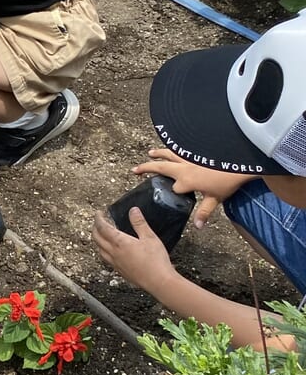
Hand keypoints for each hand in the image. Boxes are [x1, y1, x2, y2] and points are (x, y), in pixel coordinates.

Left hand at [92, 209, 177, 293]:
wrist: (158, 282)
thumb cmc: (156, 260)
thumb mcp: (150, 237)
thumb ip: (140, 223)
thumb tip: (133, 210)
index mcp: (120, 242)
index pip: (103, 228)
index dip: (98, 219)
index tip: (98, 213)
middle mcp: (114, 253)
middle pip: (97, 238)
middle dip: (95, 228)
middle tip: (98, 222)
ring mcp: (115, 263)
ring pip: (99, 249)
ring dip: (97, 240)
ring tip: (101, 235)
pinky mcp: (119, 271)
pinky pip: (105, 259)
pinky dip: (103, 251)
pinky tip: (109, 252)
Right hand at [133, 148, 252, 226]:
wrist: (239, 161)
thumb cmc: (228, 181)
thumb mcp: (215, 199)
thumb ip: (204, 212)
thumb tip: (198, 227)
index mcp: (186, 181)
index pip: (173, 189)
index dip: (173, 193)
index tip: (177, 196)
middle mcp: (183, 168)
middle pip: (160, 167)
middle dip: (146, 169)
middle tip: (135, 170)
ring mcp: (188, 157)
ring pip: (168, 154)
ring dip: (157, 154)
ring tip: (150, 153)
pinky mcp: (195, 151)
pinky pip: (180, 149)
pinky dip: (173, 148)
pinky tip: (172, 147)